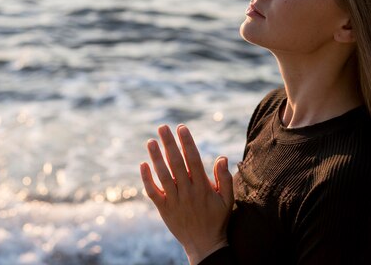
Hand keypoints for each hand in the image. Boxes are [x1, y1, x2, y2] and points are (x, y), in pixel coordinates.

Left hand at [140, 124, 233, 264]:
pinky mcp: (163, 209)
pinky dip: (146, 179)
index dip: (187, 143)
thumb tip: (222, 157)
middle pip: (176, 163)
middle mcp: (187, 192)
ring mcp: (174, 200)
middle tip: (162, 127)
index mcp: (203, 187)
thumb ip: (225, 178)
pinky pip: (152, 192)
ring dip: (156, 157)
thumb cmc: (218, 219)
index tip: (182, 128)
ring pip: (162, 175)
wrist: (204, 245)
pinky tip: (143, 164)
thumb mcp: (227, 200)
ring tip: (151, 141)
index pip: (194, 160)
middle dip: (169, 144)